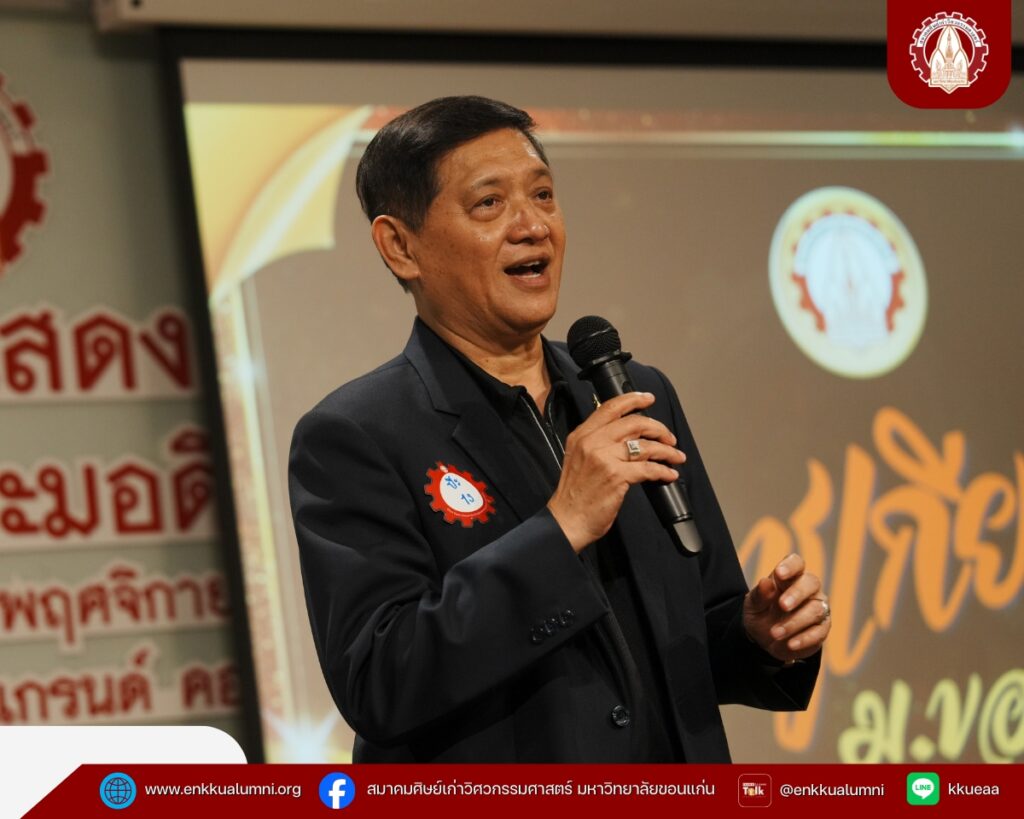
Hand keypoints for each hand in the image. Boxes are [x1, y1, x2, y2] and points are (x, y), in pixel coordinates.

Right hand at [548, 391, 684, 552]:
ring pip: (646, 445)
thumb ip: (597, 442)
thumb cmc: (575, 494)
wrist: (567, 520)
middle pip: (634, 423)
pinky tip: (669, 474)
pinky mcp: (617, 476)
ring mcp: (604, 458)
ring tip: (676, 456)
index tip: (648, 399)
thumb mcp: (579, 458)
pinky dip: (664, 470)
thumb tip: (629, 436)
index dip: (633, 400)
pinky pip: (649, 468)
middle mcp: (592, 442)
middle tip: (669, 437)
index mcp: (581, 435)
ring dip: (667, 451)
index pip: (610, 408)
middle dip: (658, 428)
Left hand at [743, 553, 829, 663]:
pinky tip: (790, 644)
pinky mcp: (821, 629)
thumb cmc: (761, 614)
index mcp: (789, 578)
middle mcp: (808, 589)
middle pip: (811, 582)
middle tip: (782, 605)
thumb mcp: (753, 605)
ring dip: (794, 622)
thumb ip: (759, 594)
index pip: (796, 563)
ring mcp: (818, 608)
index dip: (790, 566)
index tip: (779, 573)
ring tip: (775, 633)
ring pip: (816, 610)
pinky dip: (804, 638)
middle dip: (797, 593)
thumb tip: (765, 582)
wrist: (764, 641)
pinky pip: (819, 631)